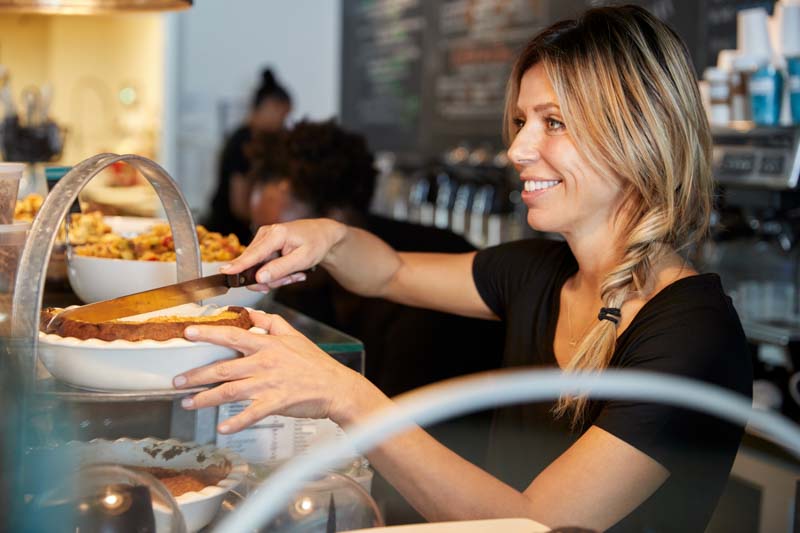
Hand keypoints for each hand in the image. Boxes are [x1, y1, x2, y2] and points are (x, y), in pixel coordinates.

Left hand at [173, 309, 361, 433]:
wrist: (336, 387)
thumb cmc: (315, 363)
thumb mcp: (294, 336)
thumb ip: (271, 323)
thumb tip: (251, 313)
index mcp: (267, 345)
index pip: (233, 335)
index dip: (209, 333)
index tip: (188, 333)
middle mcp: (264, 363)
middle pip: (223, 367)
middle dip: (196, 375)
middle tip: (176, 381)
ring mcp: (269, 384)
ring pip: (230, 391)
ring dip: (205, 398)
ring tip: (187, 403)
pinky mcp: (276, 403)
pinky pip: (251, 413)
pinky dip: (236, 421)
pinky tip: (223, 427)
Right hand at [220, 218, 346, 290]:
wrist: (322, 234)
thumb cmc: (315, 243)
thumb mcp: (303, 259)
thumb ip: (280, 269)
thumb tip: (259, 278)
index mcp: (275, 234)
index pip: (253, 254)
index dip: (238, 265)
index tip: (224, 272)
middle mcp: (265, 234)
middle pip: (255, 266)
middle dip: (273, 278)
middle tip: (293, 278)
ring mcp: (263, 239)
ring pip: (259, 269)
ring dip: (277, 277)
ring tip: (295, 273)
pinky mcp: (264, 246)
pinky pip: (263, 266)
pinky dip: (277, 272)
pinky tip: (290, 270)